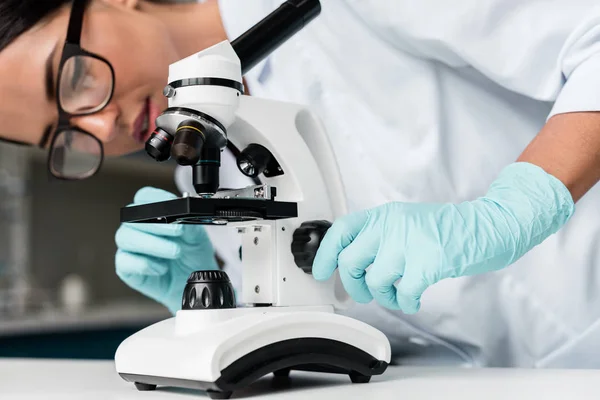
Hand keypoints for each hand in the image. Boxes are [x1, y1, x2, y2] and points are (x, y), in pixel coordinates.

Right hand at [115, 187, 218, 313]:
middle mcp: (138, 226)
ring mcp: (130, 246)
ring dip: (152, 244)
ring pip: (126, 237)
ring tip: (175, 252)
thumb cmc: (193, 254)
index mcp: (154, 212)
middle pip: (132, 216)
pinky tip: (162, 268)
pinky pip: (124, 260)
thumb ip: (189, 225)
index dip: (156, 199)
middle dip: (156, 224)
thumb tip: (180, 219)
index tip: (173, 209)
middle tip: (179, 232)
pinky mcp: (125, 267)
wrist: (194, 279)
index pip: (145, 196)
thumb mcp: (198, 237)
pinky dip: (145, 264)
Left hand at [312, 162, 574, 313]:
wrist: (487, 226)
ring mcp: (410, 242)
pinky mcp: (429, 262)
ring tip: (398, 293)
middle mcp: (392, 225)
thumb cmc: (446, 229)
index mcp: (384, 215)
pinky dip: (405, 302)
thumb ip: (378, 238)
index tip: (321, 272)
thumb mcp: (405, 222)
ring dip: (384, 296)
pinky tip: (412, 298)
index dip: (326, 253)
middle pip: (350, 261)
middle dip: (354, 285)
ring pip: (375, 280)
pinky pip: (403, 293)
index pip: (341, 230)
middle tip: (363, 292)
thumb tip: (351, 264)